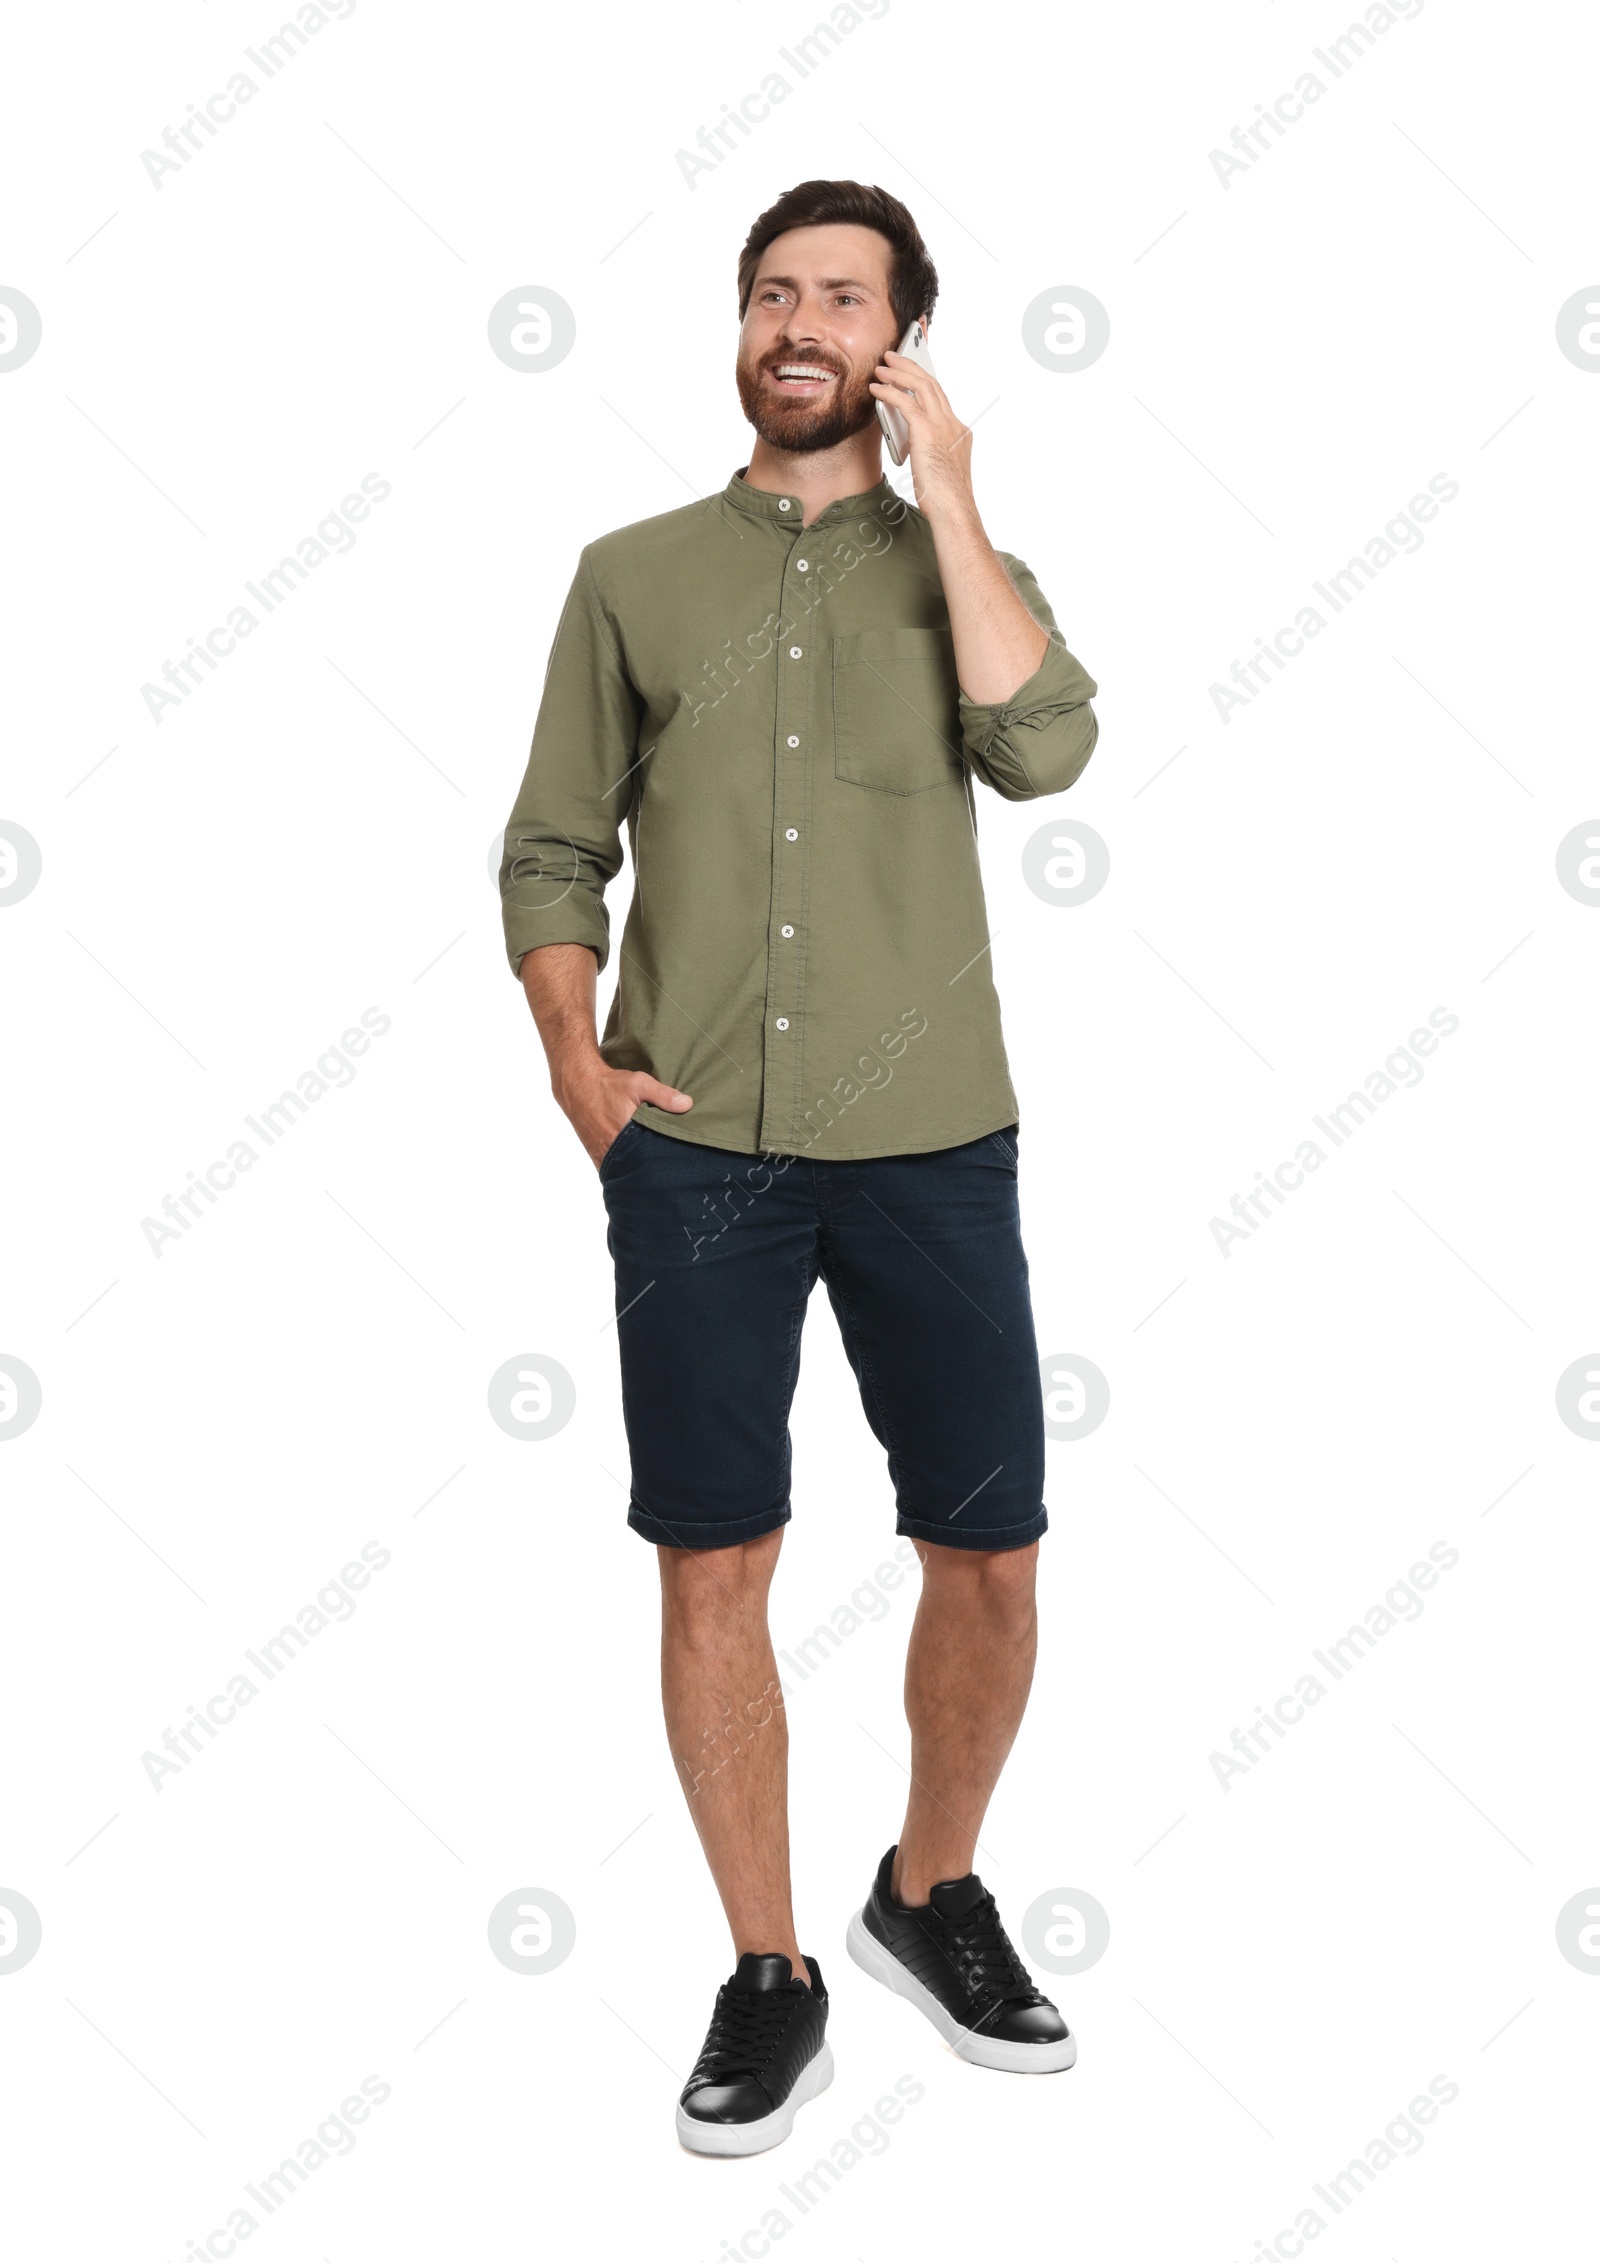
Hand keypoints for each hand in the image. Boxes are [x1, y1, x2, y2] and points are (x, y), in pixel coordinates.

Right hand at [553, 1057, 691, 1169]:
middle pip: (638, 1168)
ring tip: (654, 1169)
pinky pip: (613, 1168)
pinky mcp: (596, 1155)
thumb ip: (663, 1095)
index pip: (649, 1159)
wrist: (579, 1086)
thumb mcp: (639, 1084)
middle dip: (652, 1168)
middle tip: (667, 1169)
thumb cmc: (609, 1085)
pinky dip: (624, 1168)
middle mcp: (611, 1150)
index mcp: (624, 1136)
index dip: (662, 1162)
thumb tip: (687, 1105)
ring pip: (625, 1170)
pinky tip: (635, 1166)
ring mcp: (602, 1155)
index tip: (675, 1163)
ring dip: (637, 1169)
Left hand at [870, 348, 975, 521]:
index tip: (910, 373)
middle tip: (892, 358)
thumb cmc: (944, 500)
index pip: (940, 398)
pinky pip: (905, 403)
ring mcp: (943, 426)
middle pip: (931, 384)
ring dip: (898, 373)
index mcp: (959, 432)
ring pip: (921, 386)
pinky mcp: (927, 432)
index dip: (923, 381)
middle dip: (910, 367)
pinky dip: (889, 392)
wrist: (953, 511)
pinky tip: (876, 389)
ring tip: (881, 367)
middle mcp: (953, 424)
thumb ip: (928, 450)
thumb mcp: (938, 468)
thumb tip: (912, 443)